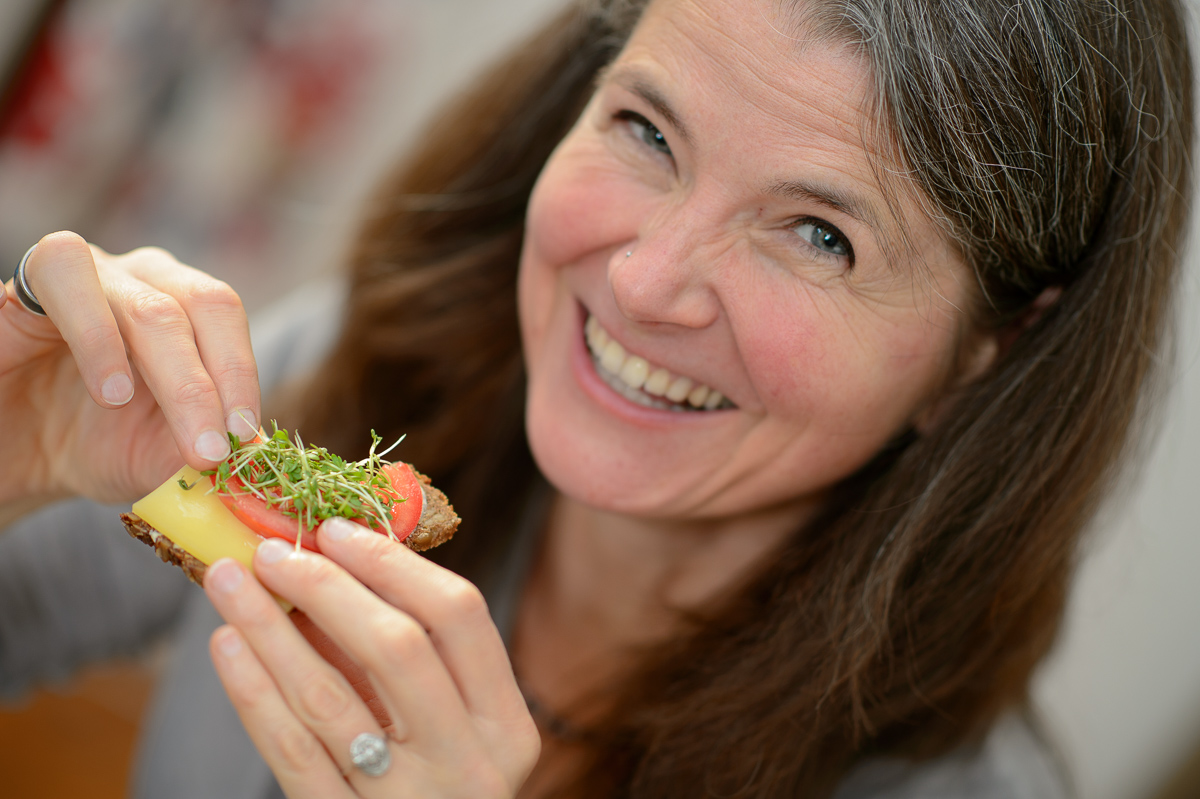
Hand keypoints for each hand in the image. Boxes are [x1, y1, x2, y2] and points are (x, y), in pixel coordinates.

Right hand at [0, 232, 259, 507]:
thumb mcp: (158, 458)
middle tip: (211, 450)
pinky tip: (108, 390)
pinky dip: (97, 336)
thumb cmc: (93, 446)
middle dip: (210, 384)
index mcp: (186, 309)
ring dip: (166, 364)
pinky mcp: (24, 288)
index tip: (244, 437)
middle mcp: (143, 280)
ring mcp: (89, 276)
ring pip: (146, 299)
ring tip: (148, 420)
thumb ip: (204, 450)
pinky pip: (65, 276)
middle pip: (200, 304)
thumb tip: (259, 456)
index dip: (241, 373)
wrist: (14, 455)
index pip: (226, 317)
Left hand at [203, 519, 540, 797]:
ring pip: (329, 697)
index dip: (393, 563)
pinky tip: (227, 644)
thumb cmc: (431, 786)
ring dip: (270, 626)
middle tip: (273, 551)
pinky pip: (289, 752)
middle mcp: (469, 763)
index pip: (459, 615)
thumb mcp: (451, 729)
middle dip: (328, 586)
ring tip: (228, 579)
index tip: (335, 529)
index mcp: (506, 724)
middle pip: (398, 646)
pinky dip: (252, 691)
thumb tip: (335, 560)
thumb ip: (411, 658)